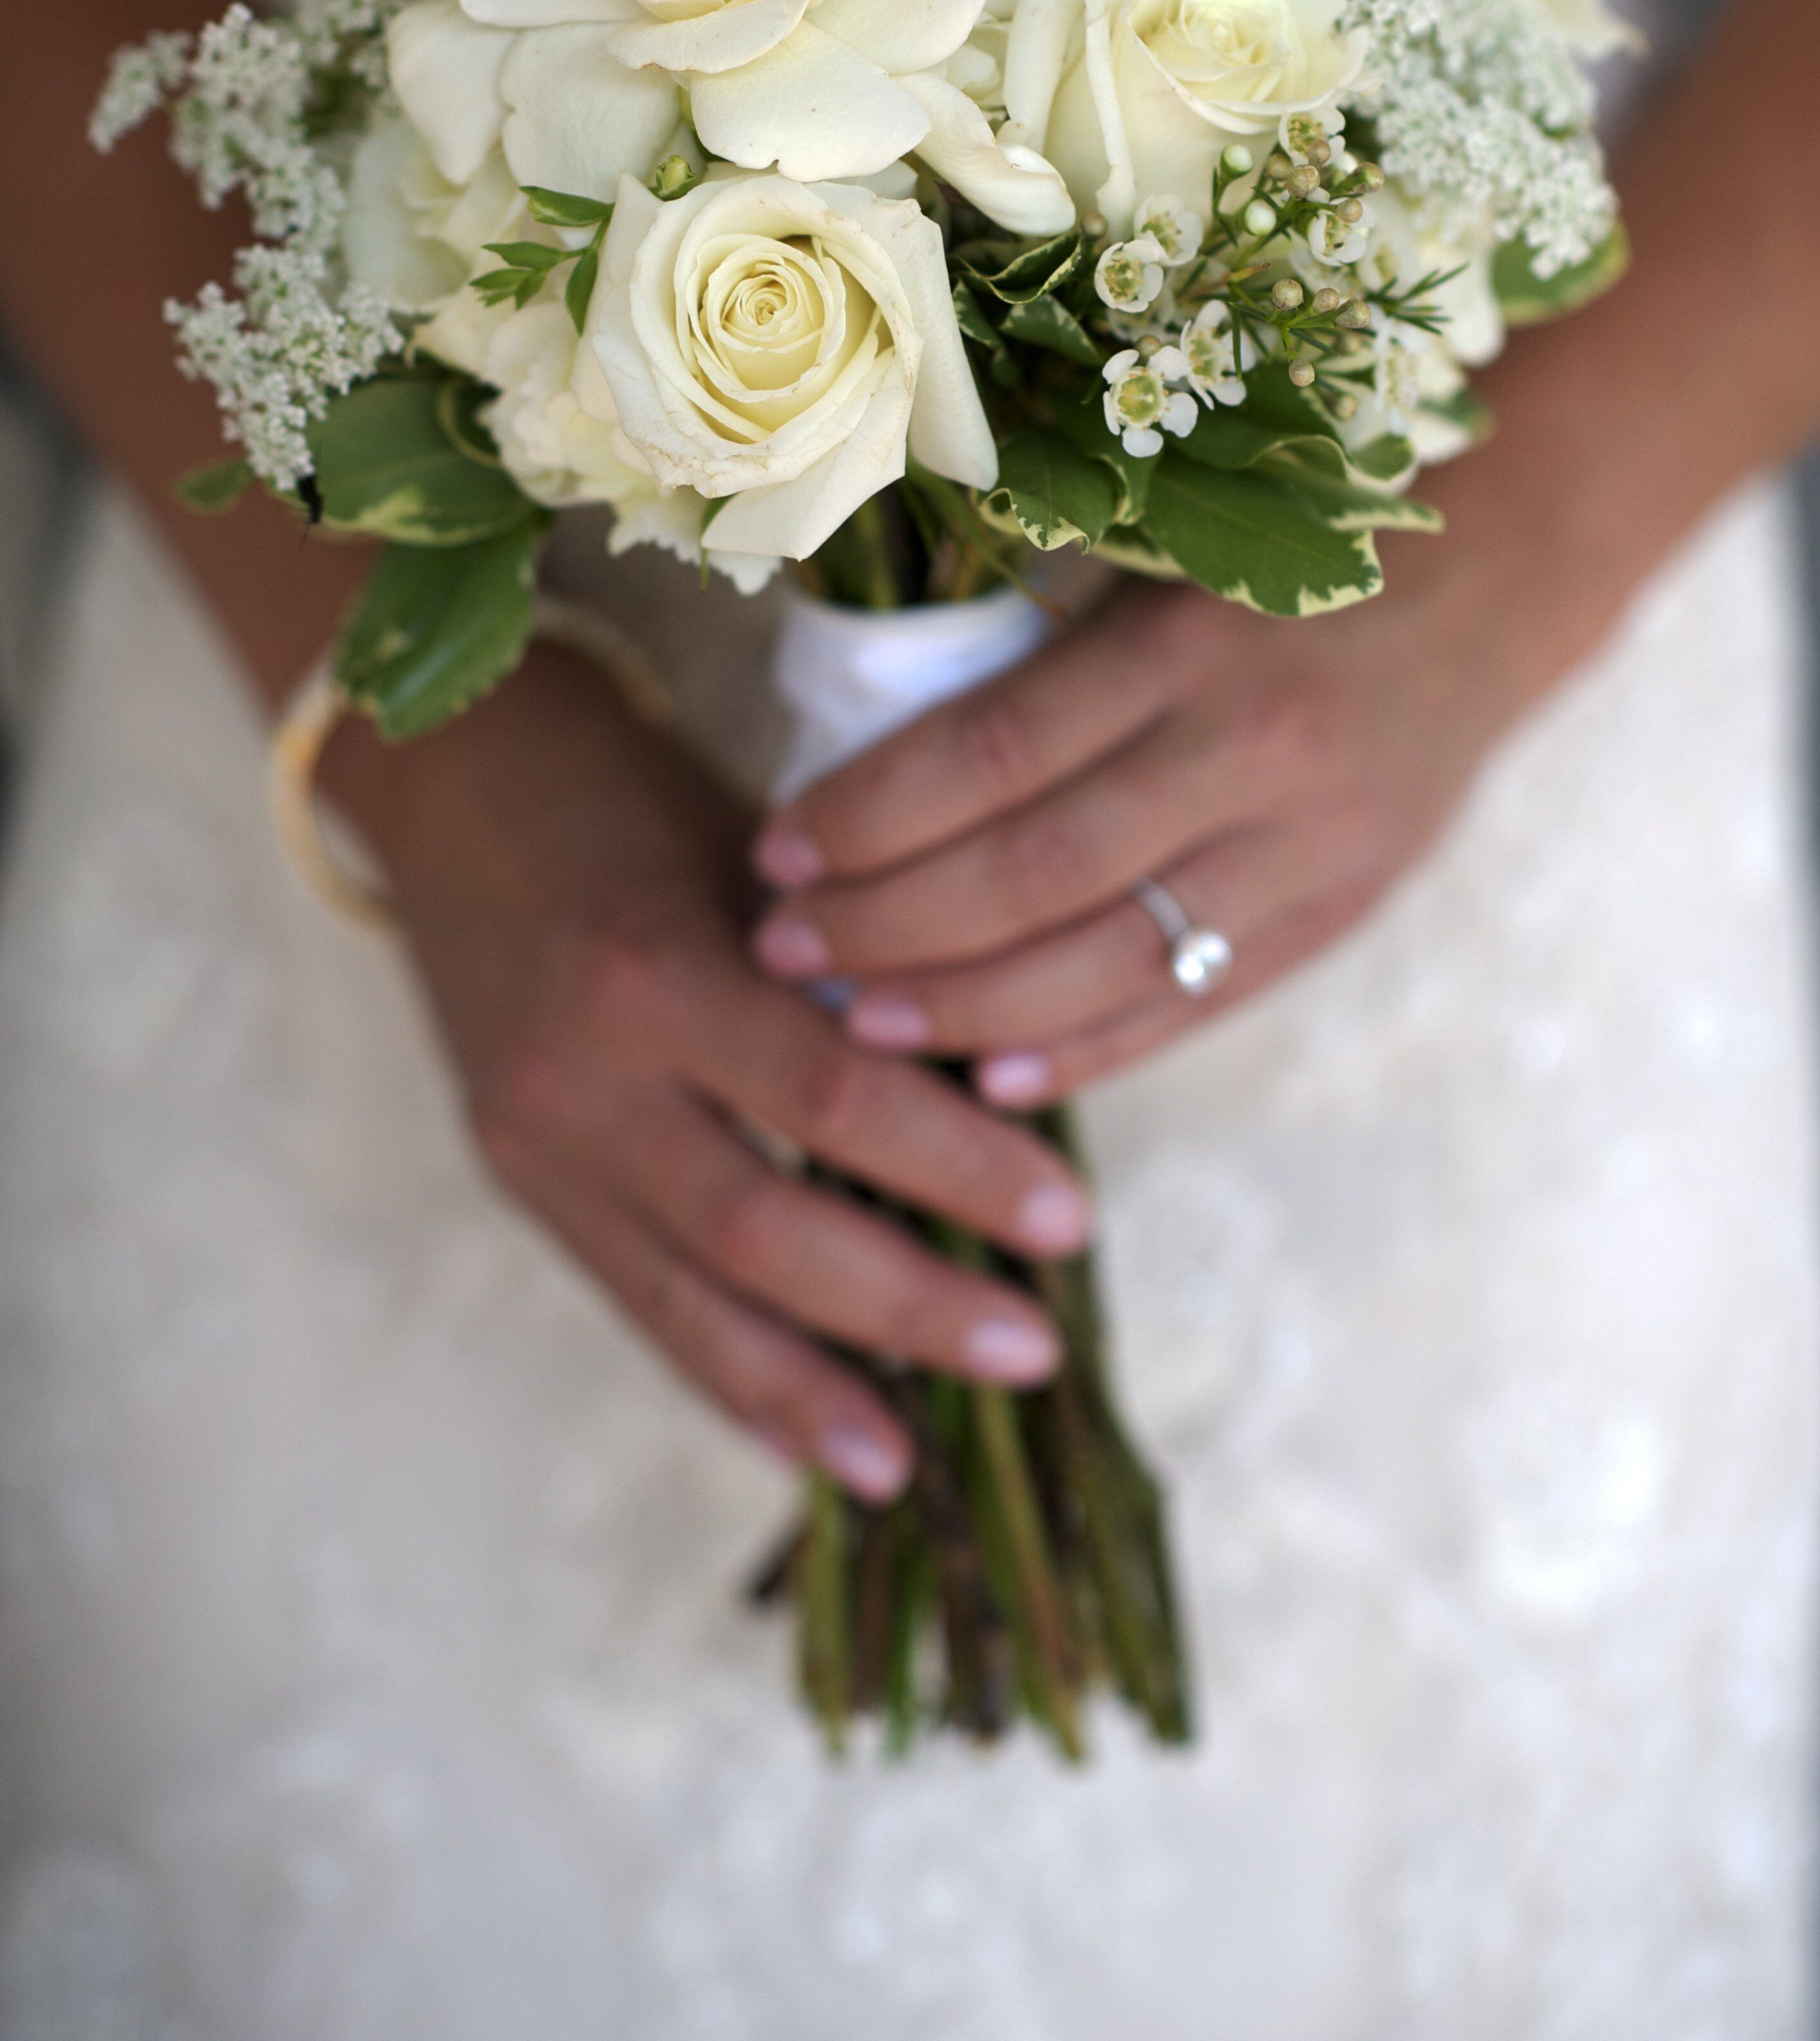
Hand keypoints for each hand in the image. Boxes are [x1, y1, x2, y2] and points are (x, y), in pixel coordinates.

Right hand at [323, 642, 1093, 1503]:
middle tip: (1030, 1350)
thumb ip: (850, 974)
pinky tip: (798, 1440)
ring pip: (688, 1299)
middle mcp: (586, 1074)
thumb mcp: (756, 854)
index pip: (831, 1094)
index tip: (1069, 1219)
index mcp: (656, 967)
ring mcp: (539, 1142)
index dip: (957, 1167)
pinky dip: (722, 1375)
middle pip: (763, 1229)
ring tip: (911, 1464)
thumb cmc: (636, 793)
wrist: (453, 778)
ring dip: (809, 1390)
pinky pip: (634, 1300)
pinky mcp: (522, 1178)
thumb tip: (997, 1094)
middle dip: (906, 1306)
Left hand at [747, 537, 1574, 1105]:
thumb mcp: (1160, 562)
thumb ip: (1039, 650)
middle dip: (888, 923)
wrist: (1485, 594)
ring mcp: (1302, 846)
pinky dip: (1081, 1051)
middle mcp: (1249, 748)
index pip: (993, 748)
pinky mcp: (1334, 914)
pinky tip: (983, 1078)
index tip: (775, 848)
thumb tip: (858, 745)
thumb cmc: (1276, 564)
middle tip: (782, 946)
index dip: (871, 812)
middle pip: (1033, 872)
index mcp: (1184, 639)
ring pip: (1103, 960)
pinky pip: (1190, 1006)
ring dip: (962, 1007)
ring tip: (855, 1020)